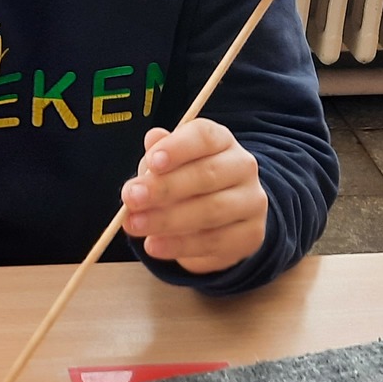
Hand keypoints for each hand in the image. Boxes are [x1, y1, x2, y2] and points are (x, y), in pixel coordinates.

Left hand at [120, 119, 267, 272]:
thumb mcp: (167, 165)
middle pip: (206, 174)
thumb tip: (153, 138)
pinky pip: (214, 241)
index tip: (152, 162)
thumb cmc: (185, 183)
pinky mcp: (251, 234)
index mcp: (221, 141)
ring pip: (210, 210)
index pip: (204, 136)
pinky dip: (180, 245)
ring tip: (134, 225)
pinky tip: (153, 245)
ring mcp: (251, 201)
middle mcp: (242, 166)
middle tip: (131, 198)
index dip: (177, 148)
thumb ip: (157, 156)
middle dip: (164, 188)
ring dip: (167, 219)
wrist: (219, 222)